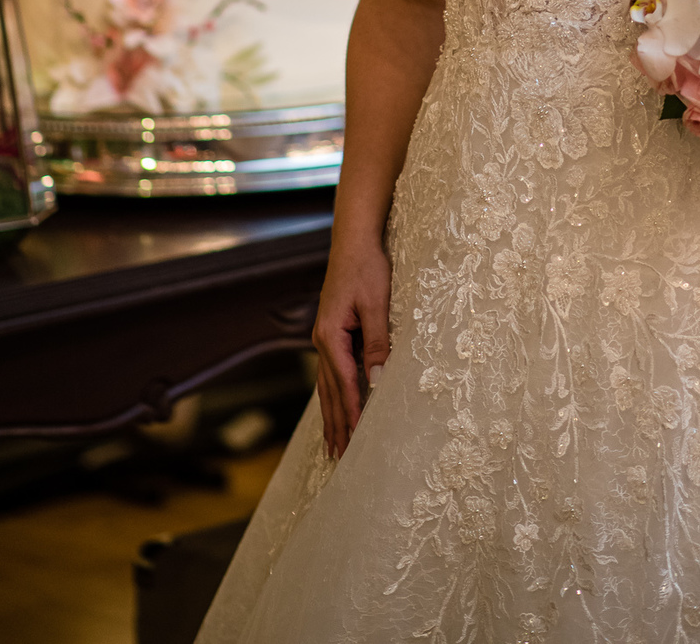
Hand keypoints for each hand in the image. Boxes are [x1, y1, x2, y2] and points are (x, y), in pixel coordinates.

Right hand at [312, 238, 391, 458]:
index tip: (357, 443)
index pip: (343, 385)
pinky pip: (331, 372)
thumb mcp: (377, 304)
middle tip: (339, 459)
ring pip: (326, 385)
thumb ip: (377, 343)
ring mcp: (324, 337)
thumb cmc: (367, 267)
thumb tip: (377, 382)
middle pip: (329, 392)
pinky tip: (334, 406)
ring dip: (331, 415)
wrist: (353, 240)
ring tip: (333, 445)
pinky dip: (333, 394)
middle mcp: (322, 341)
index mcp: (330, 336)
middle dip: (336, 425)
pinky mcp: (331, 332)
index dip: (351, 414)